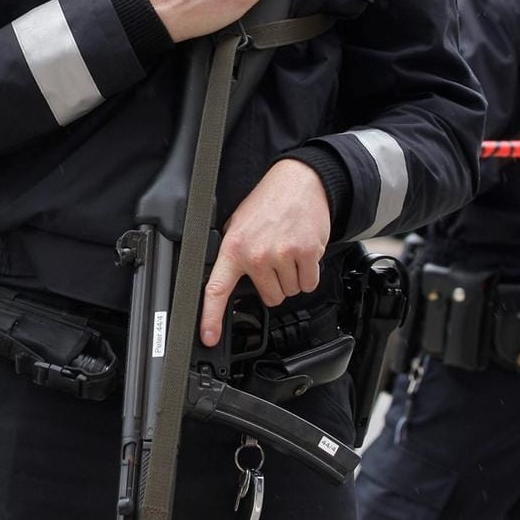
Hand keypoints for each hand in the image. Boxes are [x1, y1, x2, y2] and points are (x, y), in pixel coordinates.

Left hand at [199, 159, 331, 346]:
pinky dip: (308, 274)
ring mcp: (283, 255)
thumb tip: (228, 284)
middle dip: (275, 284)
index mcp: (234, 248)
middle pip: (270, 297)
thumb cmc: (267, 203)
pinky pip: (309, 284)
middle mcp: (257, 254)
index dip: (210, 318)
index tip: (209, 337)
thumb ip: (234, 255)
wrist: (298, 182)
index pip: (216, 289)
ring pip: (290, 292)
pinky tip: (302, 254)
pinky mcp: (307, 253)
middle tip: (275, 260)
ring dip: (292, 278)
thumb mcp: (238, 225)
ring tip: (288, 251)